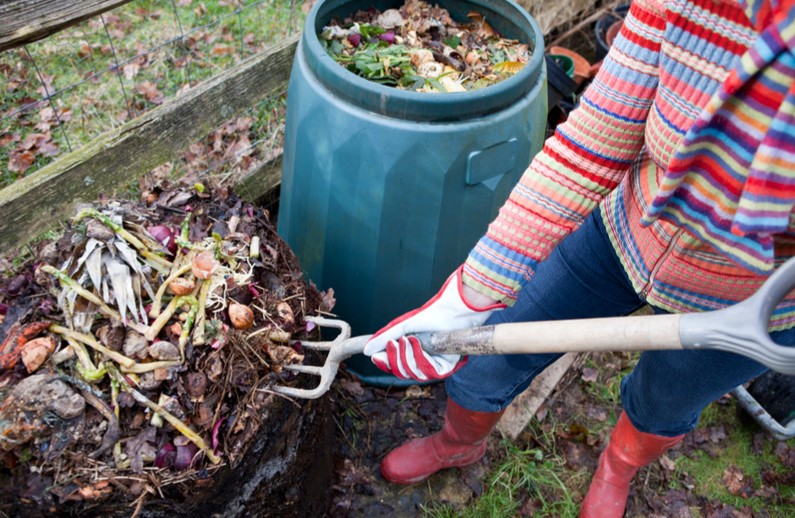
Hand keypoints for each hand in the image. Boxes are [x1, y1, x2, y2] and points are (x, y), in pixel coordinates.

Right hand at [363, 266, 504, 380]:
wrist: (453, 310)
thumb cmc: (431, 314)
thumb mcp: (403, 326)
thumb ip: (385, 338)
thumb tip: (366, 350)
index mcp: (413, 352)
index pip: (395, 366)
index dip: (385, 363)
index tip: (375, 357)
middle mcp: (423, 361)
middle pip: (402, 372)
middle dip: (395, 359)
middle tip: (393, 344)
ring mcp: (435, 365)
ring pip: (414, 374)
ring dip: (407, 357)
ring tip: (408, 339)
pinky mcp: (447, 367)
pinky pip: (429, 372)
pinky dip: (420, 358)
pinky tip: (418, 343)